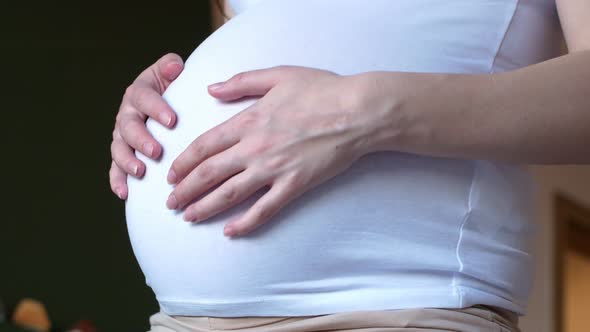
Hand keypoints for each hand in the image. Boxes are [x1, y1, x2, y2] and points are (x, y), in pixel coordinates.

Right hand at [109, 53, 183, 199]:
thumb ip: (171, 66)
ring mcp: (122, 135)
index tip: (172, 121)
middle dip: (141, 139)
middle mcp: (127, 113)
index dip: (156, 108)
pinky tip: (124, 193)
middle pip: (128, 126)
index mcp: (139, 92)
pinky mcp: (123, 153)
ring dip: (127, 161)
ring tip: (140, 172)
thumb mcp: (172, 72)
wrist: (166, 102)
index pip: (144, 98)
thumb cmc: (173, 87)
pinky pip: (115, 168)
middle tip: (156, 151)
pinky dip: (118, 181)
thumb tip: (175, 66)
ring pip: (119, 148)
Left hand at [166, 66, 379, 237]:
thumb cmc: (321, 90)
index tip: (171, 175)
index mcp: (248, 121)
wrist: (357, 111)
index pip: (204, 146)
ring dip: (205, 208)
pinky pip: (265, 209)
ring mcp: (274, 169)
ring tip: (189, 218)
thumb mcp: (278, 75)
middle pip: (209, 174)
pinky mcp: (295, 185)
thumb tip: (211, 88)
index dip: (183, 163)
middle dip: (185, 191)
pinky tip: (231, 232)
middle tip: (170, 204)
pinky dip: (246, 223)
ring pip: (230, 194)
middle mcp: (255, 148)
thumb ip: (241, 82)